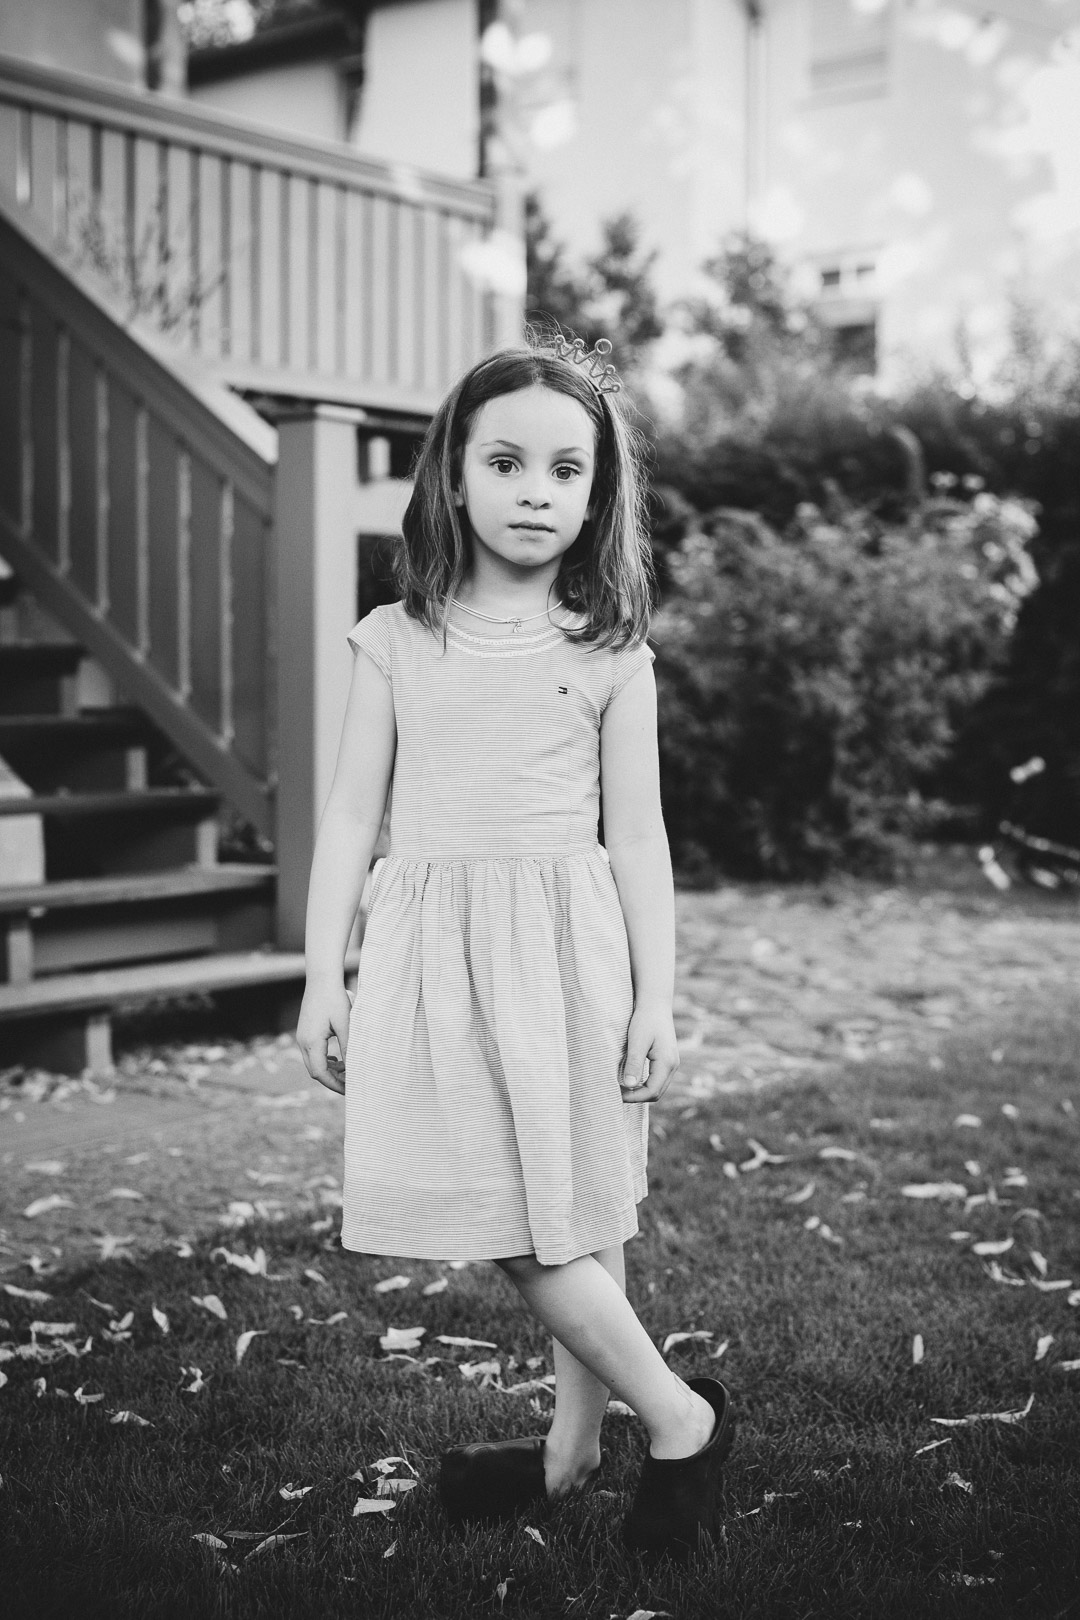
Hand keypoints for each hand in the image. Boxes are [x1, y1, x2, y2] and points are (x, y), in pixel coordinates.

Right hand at [296, 980, 353, 1095]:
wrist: (321, 979)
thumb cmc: (335, 999)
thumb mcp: (346, 1024)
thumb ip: (348, 1047)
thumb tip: (354, 1068)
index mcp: (311, 1042)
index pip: (320, 1073)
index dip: (334, 1084)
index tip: (350, 1089)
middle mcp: (302, 1042)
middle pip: (315, 1071)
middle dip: (333, 1080)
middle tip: (351, 1083)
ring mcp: (302, 1037)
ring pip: (313, 1063)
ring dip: (329, 1070)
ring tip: (348, 1072)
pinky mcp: (305, 1032)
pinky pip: (313, 1053)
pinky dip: (325, 1060)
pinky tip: (339, 1059)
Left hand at [619, 1000, 679, 1103]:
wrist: (655, 1004)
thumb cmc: (645, 1020)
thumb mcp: (637, 1041)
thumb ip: (634, 1064)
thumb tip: (629, 1086)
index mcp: (667, 1063)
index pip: (652, 1091)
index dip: (634, 1097)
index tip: (617, 1094)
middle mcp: (672, 1066)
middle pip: (657, 1093)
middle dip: (637, 1097)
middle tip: (618, 1093)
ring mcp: (672, 1063)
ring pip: (658, 1087)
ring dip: (641, 1091)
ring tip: (623, 1088)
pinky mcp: (667, 1060)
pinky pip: (658, 1079)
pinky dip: (645, 1084)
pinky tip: (632, 1079)